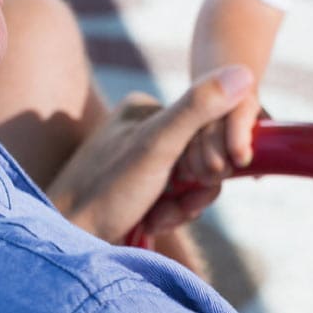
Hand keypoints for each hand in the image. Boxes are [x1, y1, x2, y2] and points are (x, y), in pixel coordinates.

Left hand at [46, 65, 253, 242]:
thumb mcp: (156, 147)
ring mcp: (139, 159)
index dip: (211, 158)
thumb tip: (244, 72)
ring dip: (183, 205)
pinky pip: (175, 198)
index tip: (198, 180)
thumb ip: (197, 110)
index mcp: (144, 108)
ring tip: (159, 218)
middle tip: (176, 205)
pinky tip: (151, 223)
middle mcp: (141, 128)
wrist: (68, 240)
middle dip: (195, 187)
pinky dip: (171, 214)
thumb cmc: (105, 192)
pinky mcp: (138, 188)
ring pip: (191, 181)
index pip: (206, 125)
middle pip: (201, 155)